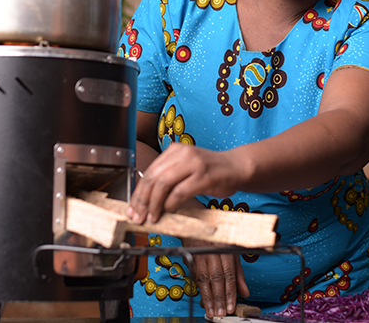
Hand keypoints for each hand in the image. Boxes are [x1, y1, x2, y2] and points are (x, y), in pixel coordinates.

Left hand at [126, 143, 249, 223]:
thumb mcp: (185, 167)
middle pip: (153, 178)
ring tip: (152, 217)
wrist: (236, 166)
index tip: (133, 208)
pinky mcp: (204, 177)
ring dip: (154, 204)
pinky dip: (171, 204)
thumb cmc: (210, 170)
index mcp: (174, 150)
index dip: (138, 192)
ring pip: (163, 184)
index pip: (148, 172)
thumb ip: (167, 178)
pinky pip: (180, 192)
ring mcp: (193, 164)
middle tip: (138, 216)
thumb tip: (146, 199)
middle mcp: (182, 154)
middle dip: (142, 200)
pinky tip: (169, 210)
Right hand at [182, 238, 248, 317]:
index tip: (231, 306)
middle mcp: (212, 252)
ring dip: (207, 297)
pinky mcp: (190, 258)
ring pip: (203, 279)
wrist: (198, 224)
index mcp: (225, 250)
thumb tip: (245, 292)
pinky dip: (198, 289)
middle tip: (221, 313)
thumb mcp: (232, 252)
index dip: (230, 292)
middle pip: (216, 278)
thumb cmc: (217, 239)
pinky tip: (202, 300)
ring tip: (211, 311)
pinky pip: (194, 276)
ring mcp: (199, 254)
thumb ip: (238, 273)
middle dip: (218, 298)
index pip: (229, 274)